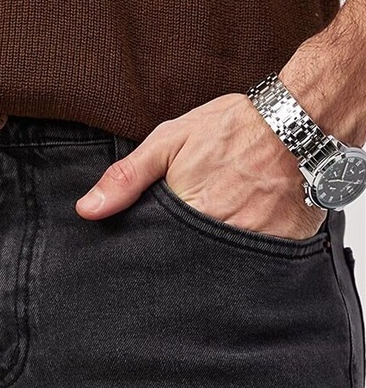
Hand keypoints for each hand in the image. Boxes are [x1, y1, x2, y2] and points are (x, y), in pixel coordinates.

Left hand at [76, 92, 327, 239]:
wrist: (300, 120)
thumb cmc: (234, 127)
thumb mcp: (169, 142)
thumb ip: (127, 178)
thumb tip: (87, 210)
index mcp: (187, 212)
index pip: (157, 251)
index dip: (154, 250)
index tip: (157, 242)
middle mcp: (219, 234)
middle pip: (189, 264)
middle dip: (185, 256)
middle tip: (196, 227)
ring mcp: (255, 243)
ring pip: (224, 268)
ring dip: (218, 258)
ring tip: (224, 226)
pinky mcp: (285, 247)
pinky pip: (261, 264)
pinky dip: (253, 255)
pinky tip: (252, 231)